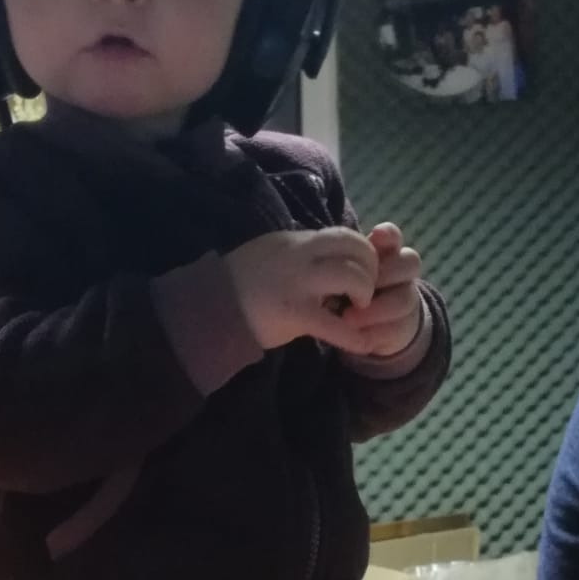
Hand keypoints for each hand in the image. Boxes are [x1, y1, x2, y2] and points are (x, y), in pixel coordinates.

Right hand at [224, 228, 377, 350]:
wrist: (207, 308)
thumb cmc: (237, 285)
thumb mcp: (268, 254)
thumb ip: (298, 253)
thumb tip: (326, 257)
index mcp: (294, 241)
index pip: (342, 235)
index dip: (363, 253)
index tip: (362, 271)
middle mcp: (299, 256)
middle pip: (355, 249)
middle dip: (371, 269)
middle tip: (366, 291)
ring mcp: (297, 284)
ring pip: (351, 277)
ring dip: (365, 294)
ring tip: (358, 310)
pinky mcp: (294, 314)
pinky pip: (336, 325)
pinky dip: (356, 337)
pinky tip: (365, 345)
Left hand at [333, 222, 424, 358]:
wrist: (369, 326)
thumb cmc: (345, 293)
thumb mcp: (338, 279)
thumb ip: (341, 267)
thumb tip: (331, 261)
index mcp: (385, 254)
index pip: (392, 237)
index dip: (388, 235)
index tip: (377, 235)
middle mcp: (402, 273)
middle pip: (409, 262)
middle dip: (384, 274)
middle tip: (356, 287)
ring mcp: (408, 298)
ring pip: (404, 299)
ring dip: (375, 310)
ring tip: (347, 318)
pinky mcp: (405, 327)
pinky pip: (396, 328)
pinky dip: (374, 333)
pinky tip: (355, 337)